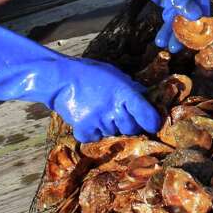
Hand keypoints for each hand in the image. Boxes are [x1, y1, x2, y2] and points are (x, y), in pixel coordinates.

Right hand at [0, 20, 160, 141]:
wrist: (59, 79)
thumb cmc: (89, 73)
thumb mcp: (114, 74)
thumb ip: (131, 88)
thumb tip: (147, 99)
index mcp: (124, 92)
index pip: (146, 113)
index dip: (152, 121)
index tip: (153, 124)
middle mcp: (113, 109)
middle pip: (132, 129)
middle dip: (131, 125)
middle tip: (123, 116)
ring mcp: (99, 121)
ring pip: (115, 134)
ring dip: (112, 128)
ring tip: (101, 113)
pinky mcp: (85, 130)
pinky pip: (97, 138)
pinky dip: (94, 133)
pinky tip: (90, 120)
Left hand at [77, 0, 211, 53]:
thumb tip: (196, 16)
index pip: (203, 10)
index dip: (200, 26)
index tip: (196, 41)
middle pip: (190, 19)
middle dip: (184, 34)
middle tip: (177, 48)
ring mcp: (180, 1)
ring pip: (178, 21)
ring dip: (172, 34)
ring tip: (166, 47)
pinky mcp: (169, 4)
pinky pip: (169, 20)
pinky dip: (165, 29)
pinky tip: (160, 40)